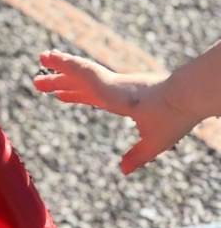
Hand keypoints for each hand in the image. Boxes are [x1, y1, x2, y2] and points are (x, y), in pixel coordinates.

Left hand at [33, 50, 185, 173]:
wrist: (188, 102)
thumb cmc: (177, 119)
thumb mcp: (154, 143)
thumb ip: (137, 156)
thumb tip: (123, 170)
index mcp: (125, 102)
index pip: (95, 97)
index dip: (77, 96)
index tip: (60, 95)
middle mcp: (116, 89)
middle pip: (82, 84)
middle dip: (61, 83)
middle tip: (39, 82)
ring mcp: (112, 83)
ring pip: (79, 72)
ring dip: (58, 67)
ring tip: (40, 58)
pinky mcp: (108, 81)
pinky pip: (80, 69)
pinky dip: (63, 63)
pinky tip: (47, 57)